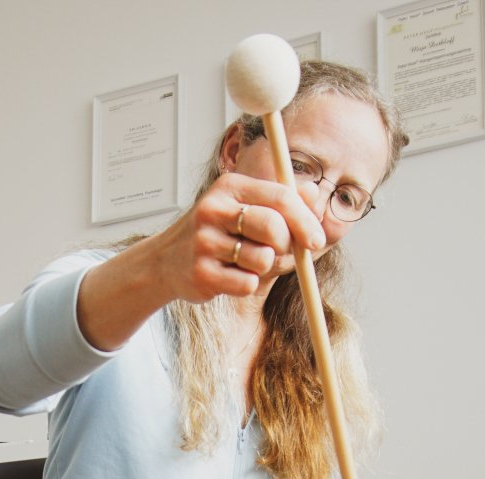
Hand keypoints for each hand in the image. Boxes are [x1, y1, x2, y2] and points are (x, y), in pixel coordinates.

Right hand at [160, 171, 327, 300]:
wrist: (167, 261)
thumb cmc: (218, 234)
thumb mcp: (247, 209)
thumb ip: (282, 202)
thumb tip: (314, 192)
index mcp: (230, 187)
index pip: (280, 197)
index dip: (305, 221)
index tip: (317, 240)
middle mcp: (214, 209)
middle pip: (274, 227)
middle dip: (286, 246)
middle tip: (279, 253)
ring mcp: (205, 241)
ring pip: (263, 259)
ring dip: (265, 268)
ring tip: (245, 263)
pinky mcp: (202, 273)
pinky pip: (248, 285)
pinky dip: (248, 285)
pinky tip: (230, 276)